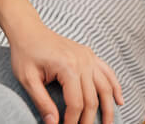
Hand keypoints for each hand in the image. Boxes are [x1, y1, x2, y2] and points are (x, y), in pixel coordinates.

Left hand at [7, 24, 122, 123]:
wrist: (28, 29)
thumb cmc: (25, 52)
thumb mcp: (27, 79)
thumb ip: (42, 102)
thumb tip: (53, 123)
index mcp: (67, 67)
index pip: (76, 103)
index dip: (72, 120)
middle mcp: (82, 61)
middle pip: (92, 98)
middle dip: (89, 119)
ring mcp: (88, 57)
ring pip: (105, 88)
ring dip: (108, 108)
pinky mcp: (89, 54)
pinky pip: (107, 72)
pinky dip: (115, 87)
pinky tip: (119, 101)